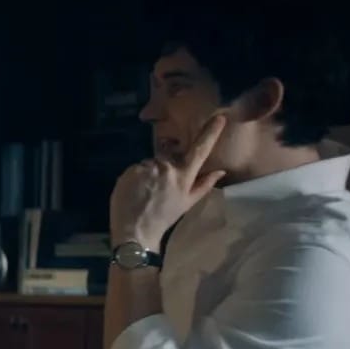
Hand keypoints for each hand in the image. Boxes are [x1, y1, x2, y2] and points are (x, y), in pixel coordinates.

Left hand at [109, 113, 227, 250]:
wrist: (134, 231)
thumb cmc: (165, 218)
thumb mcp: (188, 203)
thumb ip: (204, 184)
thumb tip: (220, 171)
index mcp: (183, 175)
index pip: (199, 150)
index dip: (210, 132)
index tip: (219, 117)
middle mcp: (165, 167)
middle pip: (168, 157)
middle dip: (166, 169)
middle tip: (160, 189)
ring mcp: (146, 167)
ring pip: (151, 163)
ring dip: (150, 173)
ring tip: (146, 193)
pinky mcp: (129, 170)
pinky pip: (137, 168)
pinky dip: (137, 177)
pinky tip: (136, 192)